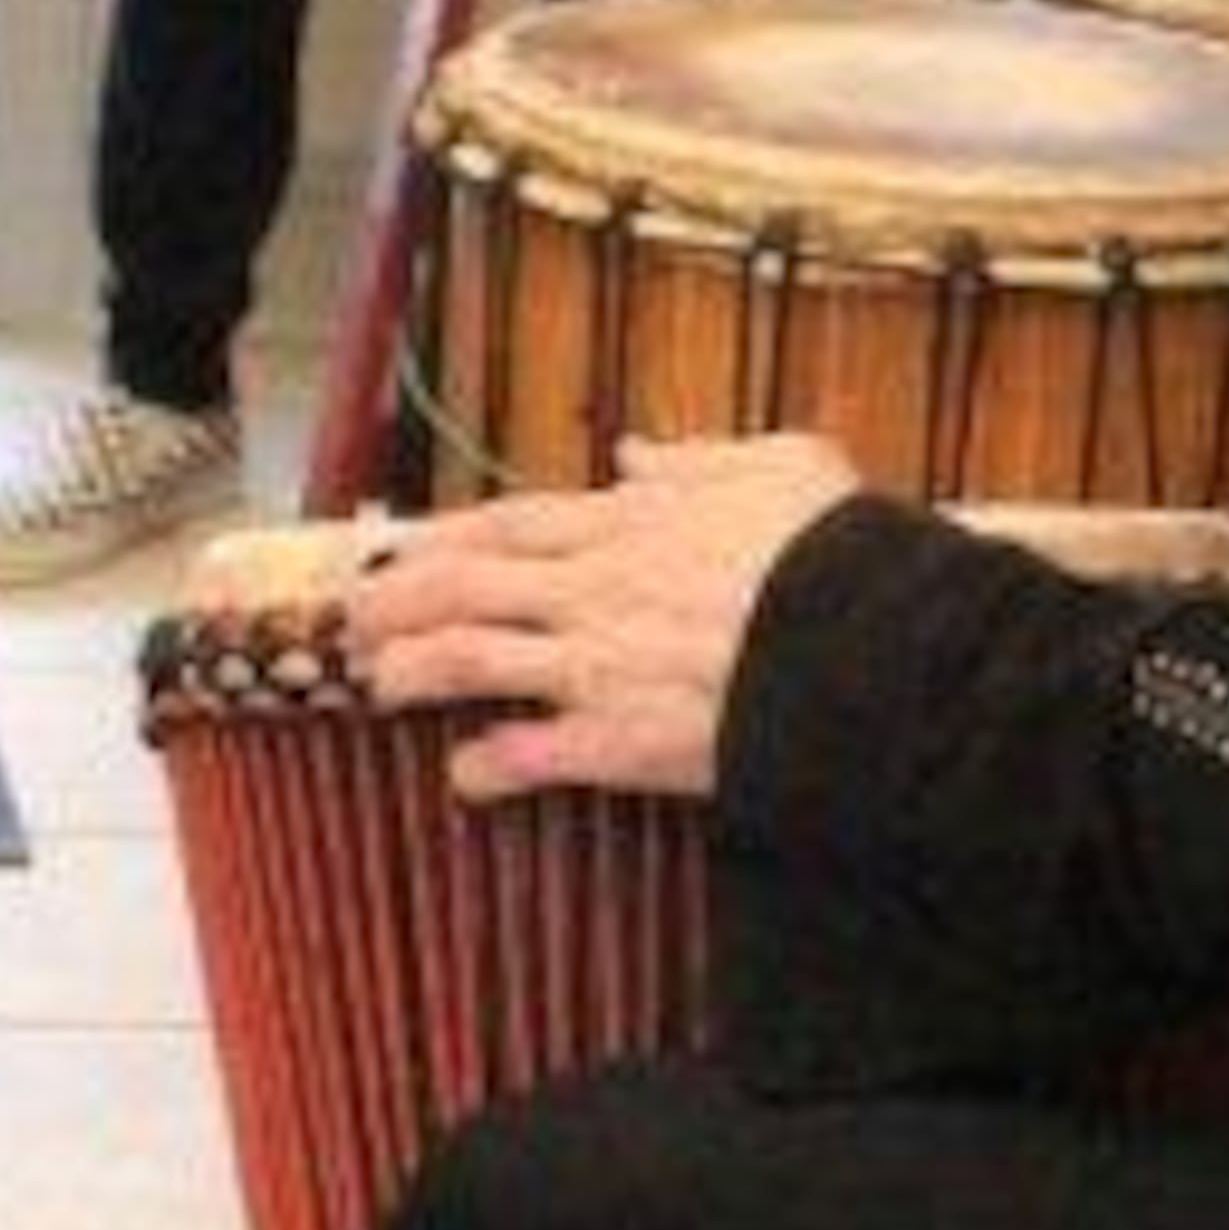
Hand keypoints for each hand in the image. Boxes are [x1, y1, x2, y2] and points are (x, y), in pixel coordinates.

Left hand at [350, 436, 864, 803]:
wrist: (872, 646)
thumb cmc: (841, 553)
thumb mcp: (786, 466)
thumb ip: (701, 457)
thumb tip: (634, 451)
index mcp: (634, 522)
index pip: (513, 523)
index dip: (447, 535)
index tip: (404, 546)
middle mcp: (597, 589)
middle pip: (465, 586)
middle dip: (398, 601)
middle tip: (356, 618)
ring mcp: (599, 666)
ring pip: (470, 661)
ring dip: (413, 673)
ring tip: (376, 688)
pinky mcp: (618, 741)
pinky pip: (529, 754)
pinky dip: (487, 766)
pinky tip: (462, 778)